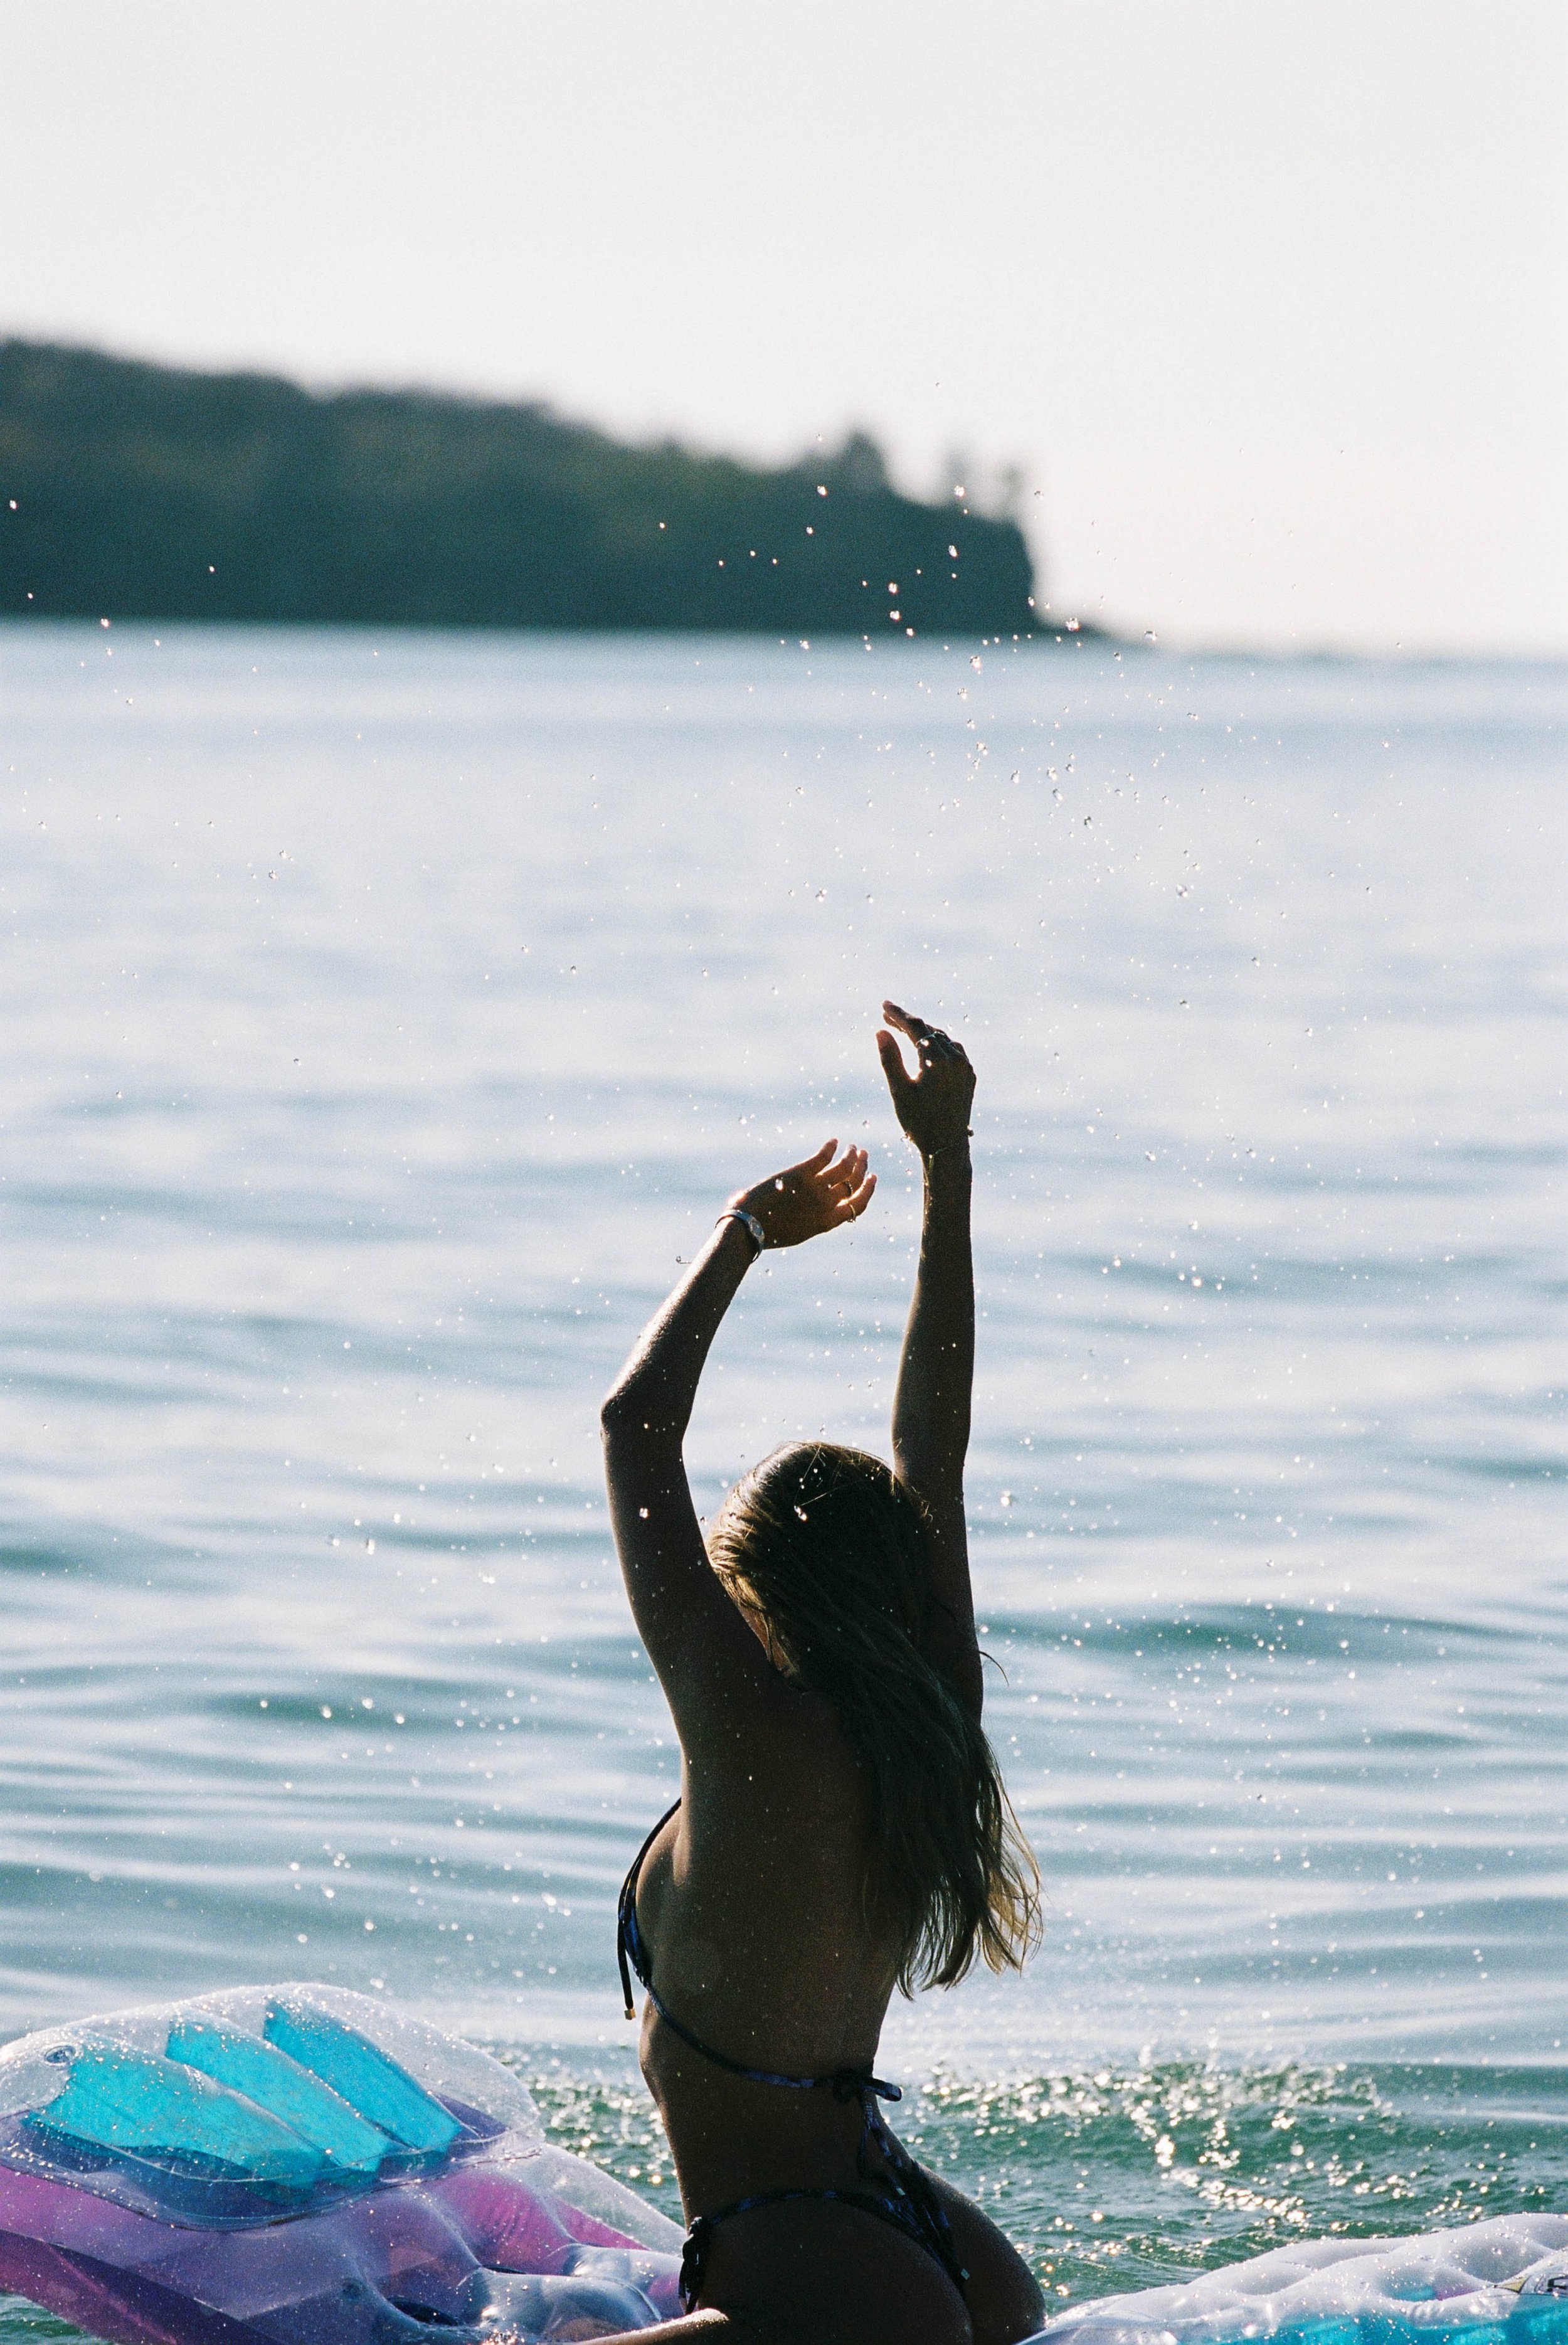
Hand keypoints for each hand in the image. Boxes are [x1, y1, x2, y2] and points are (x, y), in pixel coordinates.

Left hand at [731, 1141, 875, 1249]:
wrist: (749, 1226)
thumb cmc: (769, 1232)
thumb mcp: (799, 1231)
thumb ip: (814, 1219)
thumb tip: (821, 1208)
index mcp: (827, 1222)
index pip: (858, 1205)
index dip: (868, 1189)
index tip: (872, 1177)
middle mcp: (826, 1204)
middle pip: (853, 1182)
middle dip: (861, 1167)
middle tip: (863, 1155)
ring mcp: (815, 1188)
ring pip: (844, 1167)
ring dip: (851, 1155)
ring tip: (852, 1147)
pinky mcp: (801, 1174)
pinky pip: (823, 1157)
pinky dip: (831, 1147)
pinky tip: (833, 1142)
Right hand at [876, 1001, 975, 1158]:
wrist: (947, 1148)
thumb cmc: (919, 1122)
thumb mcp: (899, 1090)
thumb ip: (890, 1059)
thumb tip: (881, 1031)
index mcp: (937, 1061)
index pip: (916, 1027)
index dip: (899, 1014)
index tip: (883, 1005)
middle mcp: (955, 1059)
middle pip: (929, 1030)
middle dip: (908, 1022)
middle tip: (886, 1016)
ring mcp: (965, 1067)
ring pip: (942, 1039)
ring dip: (923, 1032)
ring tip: (902, 1030)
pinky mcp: (969, 1076)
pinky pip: (953, 1051)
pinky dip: (937, 1044)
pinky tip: (925, 1046)